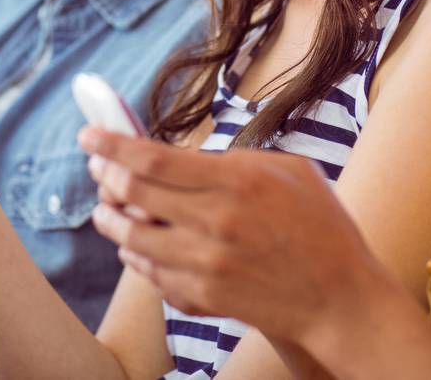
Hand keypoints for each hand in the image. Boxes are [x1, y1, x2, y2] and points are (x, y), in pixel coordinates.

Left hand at [79, 130, 399, 345]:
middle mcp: (215, 222)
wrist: (340, 298)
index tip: (89, 133)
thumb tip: (183, 156)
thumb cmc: (321, 226)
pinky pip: (149, 272)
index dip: (112, 143)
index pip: (152, 159)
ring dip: (109, 216)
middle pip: (131, 193)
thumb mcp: (288, 171)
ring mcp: (206, 264)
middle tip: (97, 164)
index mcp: (236, 182)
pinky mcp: (203, 296)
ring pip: (130, 236)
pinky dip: (133, 253)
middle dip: (104, 173)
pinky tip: (133, 242)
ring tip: (105, 205)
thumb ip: (234, 161)